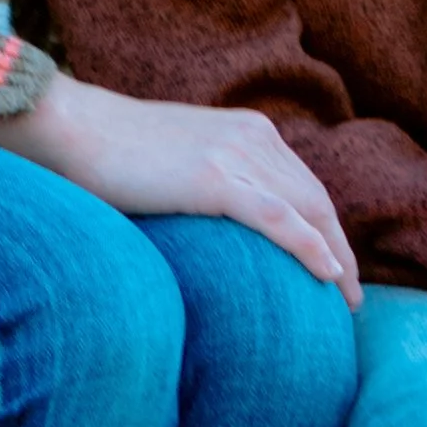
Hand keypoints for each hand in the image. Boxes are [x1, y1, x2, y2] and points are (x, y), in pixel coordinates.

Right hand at [0, 76, 360, 301]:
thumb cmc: (112, 153)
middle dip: (340, 247)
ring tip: (346, 298)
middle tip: (350, 294)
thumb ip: (208, 179)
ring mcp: (236, 155)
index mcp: (248, 130)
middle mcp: (253, 137)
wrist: (75, 128)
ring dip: (335, 256)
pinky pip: (279, 219)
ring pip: (307, 211)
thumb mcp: (178, 158)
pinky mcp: (216, 179)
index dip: (325, 226)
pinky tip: (328, 275)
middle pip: (316, 200)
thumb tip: (214, 221)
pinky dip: (310, 247)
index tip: (335, 264)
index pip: (303, 184)